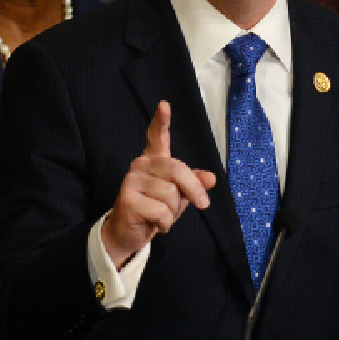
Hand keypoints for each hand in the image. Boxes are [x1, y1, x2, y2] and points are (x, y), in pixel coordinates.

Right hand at [100, 102, 216, 267]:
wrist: (129, 234)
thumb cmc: (155, 210)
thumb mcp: (179, 196)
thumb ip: (194, 184)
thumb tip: (211, 178)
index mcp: (153, 160)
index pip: (156, 136)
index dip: (161, 121)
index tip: (164, 105)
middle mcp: (140, 165)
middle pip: (177, 170)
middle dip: (194, 190)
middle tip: (203, 204)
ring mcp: (131, 181)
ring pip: (170, 194)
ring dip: (174, 212)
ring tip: (163, 215)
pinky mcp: (127, 199)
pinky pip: (161, 211)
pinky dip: (165, 223)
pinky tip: (155, 224)